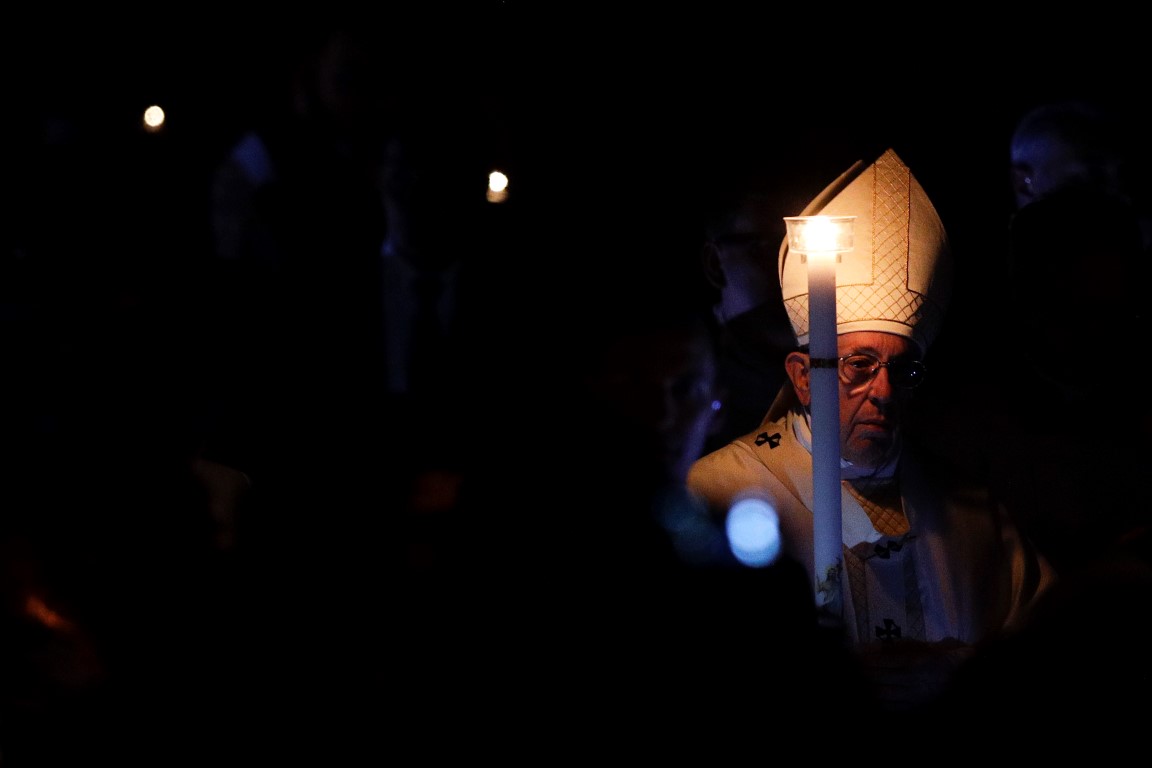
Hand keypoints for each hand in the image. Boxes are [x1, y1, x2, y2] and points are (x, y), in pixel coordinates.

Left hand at [852, 639, 973, 711]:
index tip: (850, 656)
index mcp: (915, 662)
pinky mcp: (918, 709)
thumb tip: (868, 648)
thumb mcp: (920, 645)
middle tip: (846, 671)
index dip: (863, 660)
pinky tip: (868, 699)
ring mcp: (916, 697)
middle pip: (879, 679)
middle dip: (861, 676)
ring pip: (883, 696)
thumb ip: (894, 646)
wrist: (968, 675)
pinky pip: (893, 708)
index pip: (881, 662)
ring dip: (866, 691)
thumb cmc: (941, 656)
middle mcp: (914, 681)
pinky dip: (878, 703)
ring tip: (853, 685)